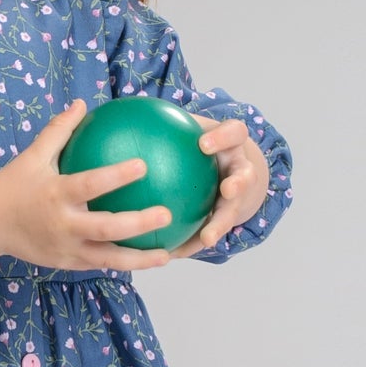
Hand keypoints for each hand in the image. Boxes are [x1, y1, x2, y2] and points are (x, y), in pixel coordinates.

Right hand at [0, 99, 175, 272]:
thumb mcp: (32, 155)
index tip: (143, 164)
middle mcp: (63, 225)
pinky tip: (150, 259)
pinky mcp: (67, 264)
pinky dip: (125, 264)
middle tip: (166, 214)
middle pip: (106, 228)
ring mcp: (66, 249)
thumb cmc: (13, 184)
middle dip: (138, 223)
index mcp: (56, 194)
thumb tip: (82, 104)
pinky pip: (100, 265)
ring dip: (140, 258)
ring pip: (108, 258)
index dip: (117, 176)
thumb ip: (59, 131)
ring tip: (168, 255)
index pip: (90, 184)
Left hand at [167, 114, 271, 257]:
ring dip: (221, 224)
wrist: (228, 169)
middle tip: (227, 190)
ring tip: (207, 239)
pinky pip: (212, 231)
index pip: (234, 133)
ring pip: (232, 211)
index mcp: (231, 143)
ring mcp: (237, 196)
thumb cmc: (200, 143)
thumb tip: (121, 113)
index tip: (204, 144)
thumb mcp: (189, 128)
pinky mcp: (227, 217)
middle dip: (238, 184)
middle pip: (245, 177)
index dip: (222, 138)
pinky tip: (173, 253)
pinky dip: (195, 243)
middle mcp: (239, 169)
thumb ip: (165, 122)